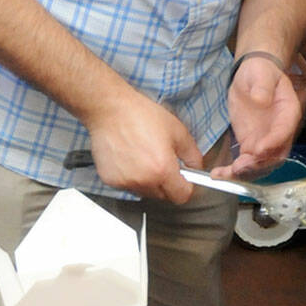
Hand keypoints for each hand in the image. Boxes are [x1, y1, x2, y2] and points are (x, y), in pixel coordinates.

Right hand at [83, 88, 199, 201]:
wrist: (110, 110)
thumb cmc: (140, 115)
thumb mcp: (177, 130)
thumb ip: (192, 154)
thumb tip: (196, 167)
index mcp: (162, 169)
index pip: (181, 196)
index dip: (185, 187)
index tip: (183, 180)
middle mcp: (143, 180)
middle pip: (162, 195)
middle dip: (166, 182)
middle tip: (161, 162)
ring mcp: (125, 182)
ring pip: (144, 191)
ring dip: (148, 180)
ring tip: (143, 157)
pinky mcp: (110, 180)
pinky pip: (127, 185)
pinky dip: (130, 176)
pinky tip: (129, 158)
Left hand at [215, 61, 302, 180]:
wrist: (252, 76)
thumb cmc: (260, 72)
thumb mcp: (261, 73)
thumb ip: (262, 86)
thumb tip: (261, 100)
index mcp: (287, 112)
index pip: (284, 132)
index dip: (272, 143)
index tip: (257, 150)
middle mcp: (280, 131)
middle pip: (274, 156)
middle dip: (258, 165)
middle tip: (239, 167)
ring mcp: (265, 140)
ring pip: (260, 165)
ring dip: (244, 173)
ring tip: (225, 174)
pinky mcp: (251, 144)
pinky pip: (245, 162)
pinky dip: (233, 171)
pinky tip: (219, 174)